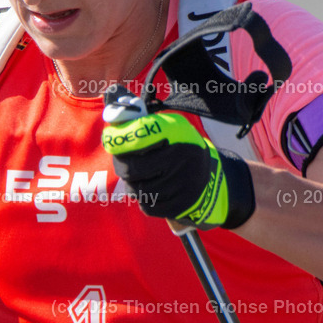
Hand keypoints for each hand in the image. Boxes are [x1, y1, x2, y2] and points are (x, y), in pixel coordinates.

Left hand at [101, 111, 253, 228]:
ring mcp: (183, 183)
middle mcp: (181, 157)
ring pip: (138, 189)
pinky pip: (148, 206)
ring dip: (132, 184)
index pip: (137, 136)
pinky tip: (151, 190)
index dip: (118, 139)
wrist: (213, 178)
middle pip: (132, 168)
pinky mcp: (182, 204)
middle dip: (121, 165)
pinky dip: (144, 200)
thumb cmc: (180, 148)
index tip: (110, 139)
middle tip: (123, 162)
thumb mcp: (169, 128)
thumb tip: (113, 116)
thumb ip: (142, 123)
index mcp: (176, 132)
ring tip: (138, 177)